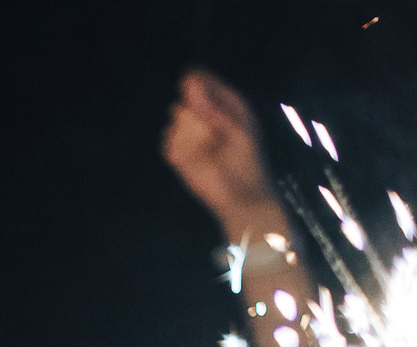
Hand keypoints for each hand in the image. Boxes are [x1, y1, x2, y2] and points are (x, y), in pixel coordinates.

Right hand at [162, 70, 281, 239]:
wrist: (241, 197)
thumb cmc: (247, 161)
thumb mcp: (237, 129)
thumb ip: (213, 108)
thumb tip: (190, 84)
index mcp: (226, 103)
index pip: (205, 80)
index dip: (198, 81)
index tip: (194, 85)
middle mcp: (205, 114)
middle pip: (189, 97)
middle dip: (197, 111)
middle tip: (211, 132)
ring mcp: (189, 132)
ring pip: (178, 118)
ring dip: (190, 131)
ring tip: (208, 151)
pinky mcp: (177, 152)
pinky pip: (169, 140)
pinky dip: (180, 148)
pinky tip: (193, 160)